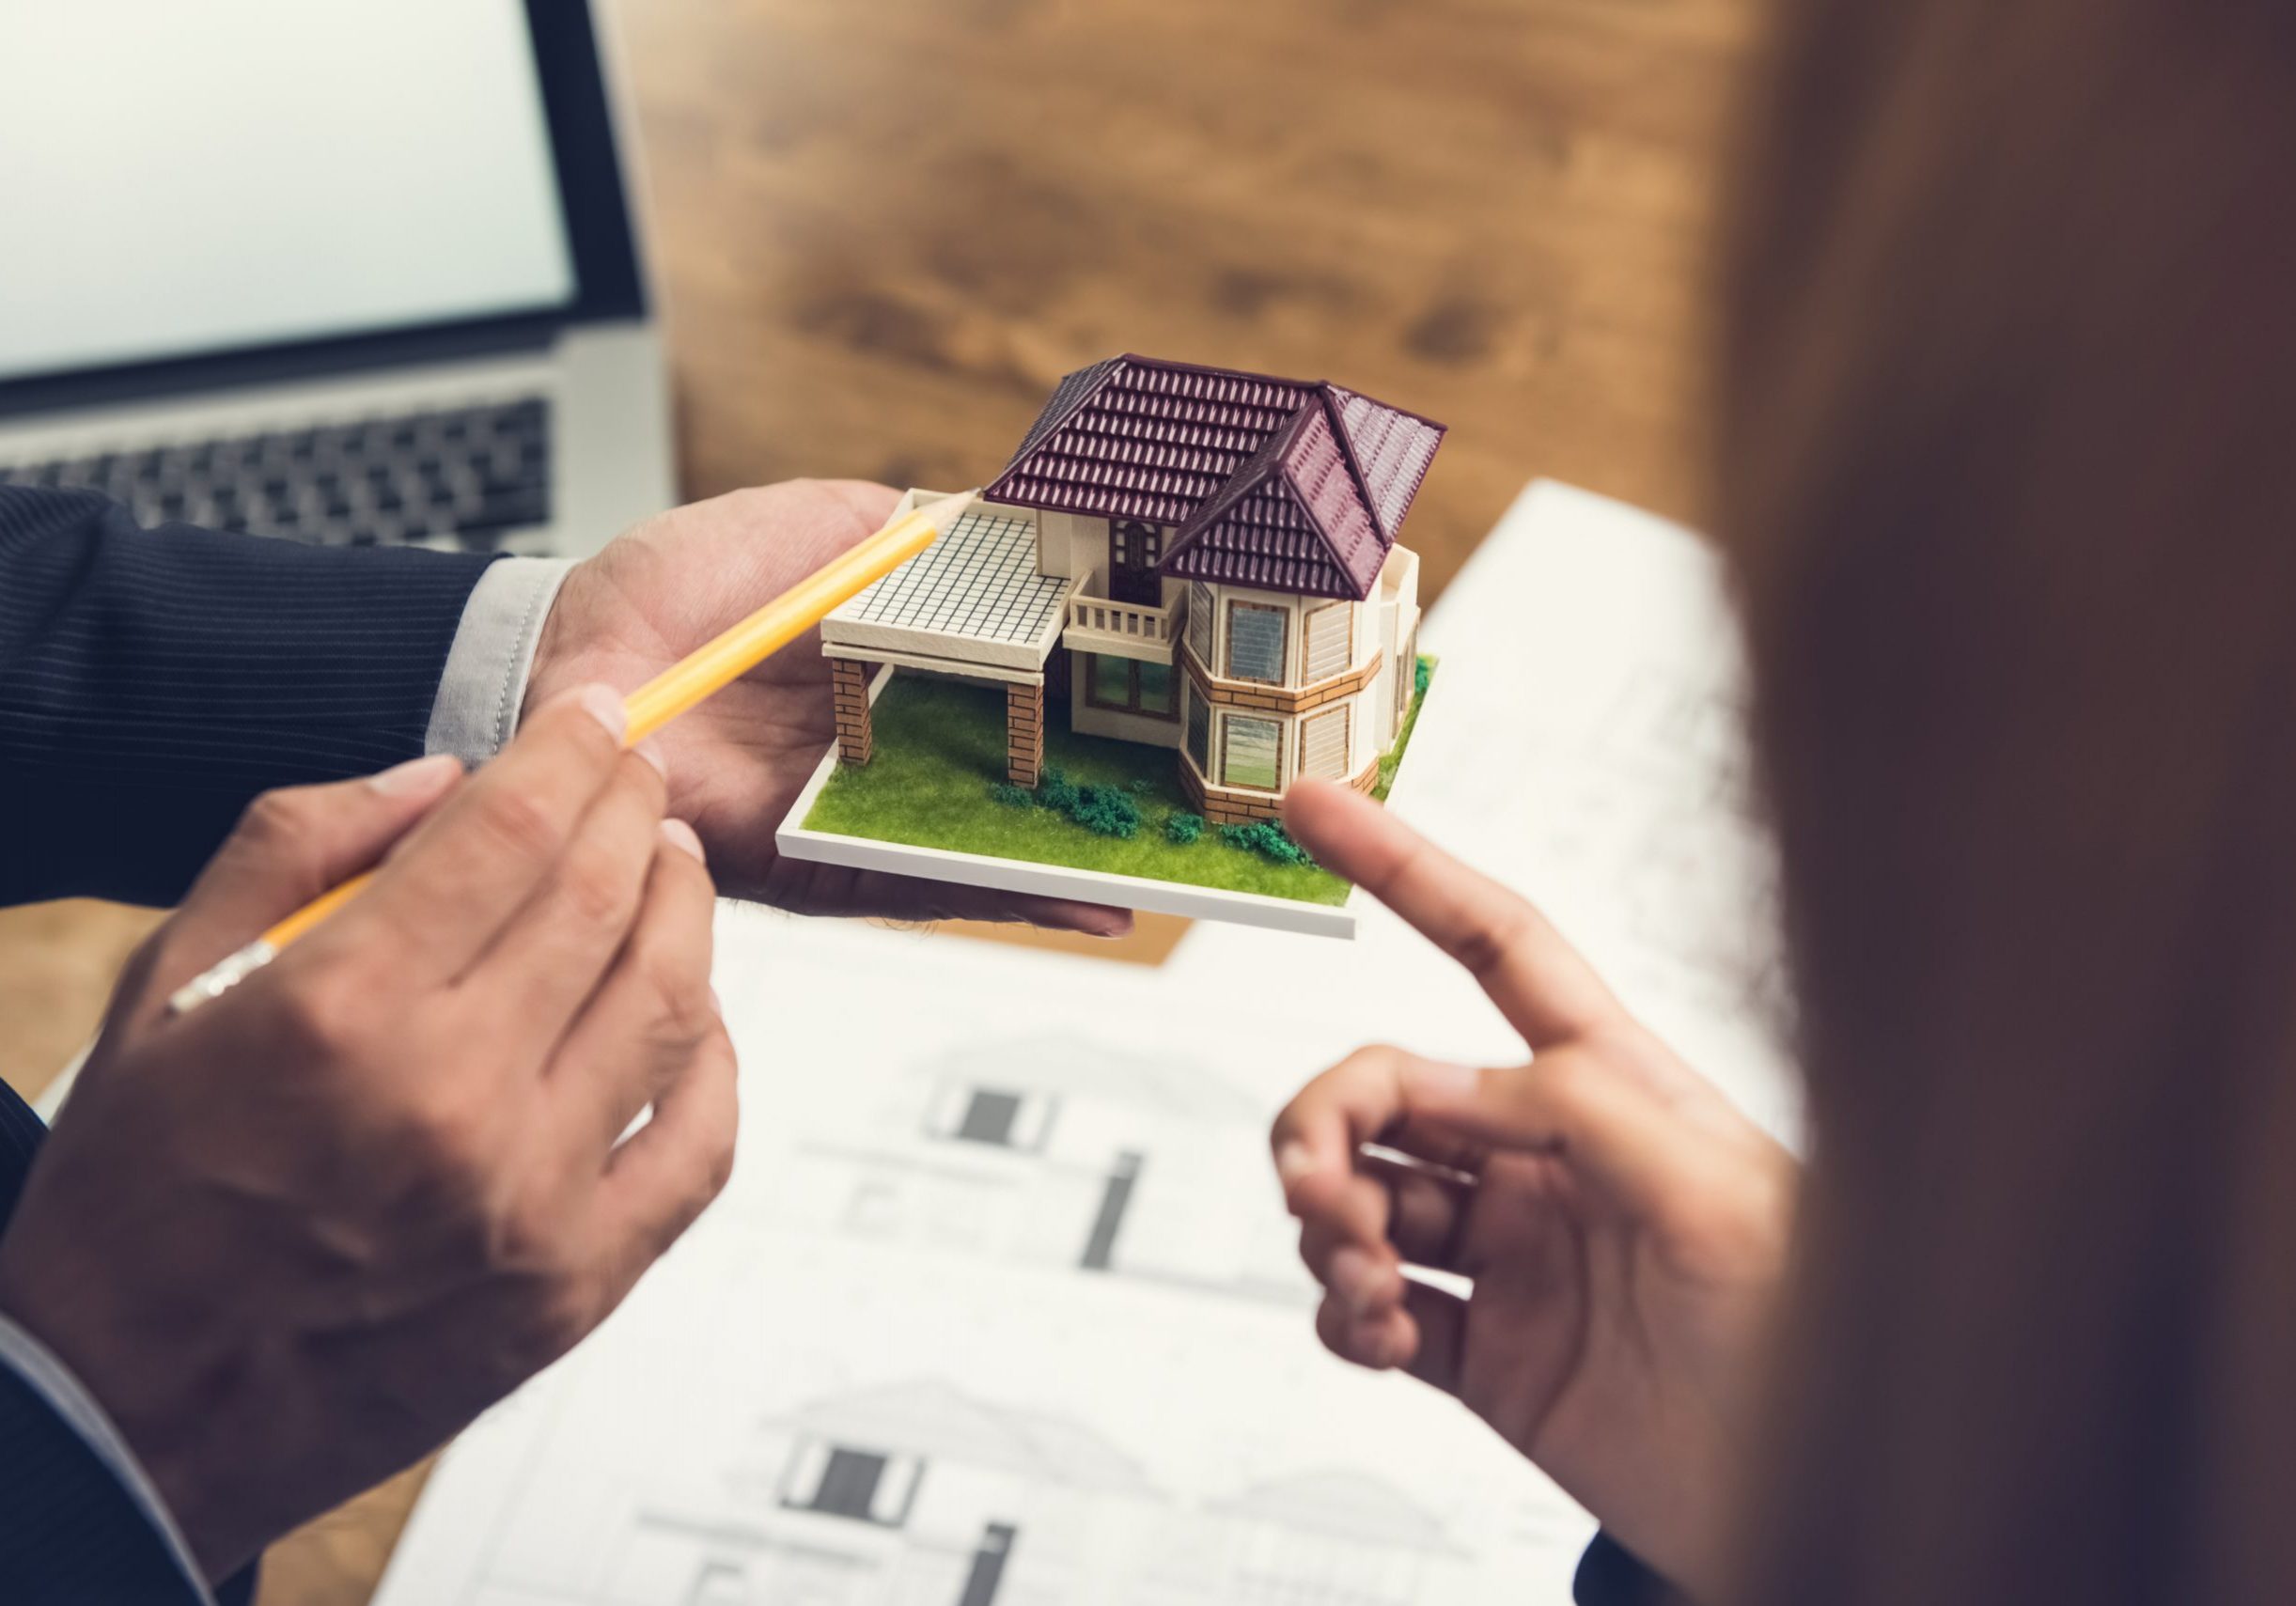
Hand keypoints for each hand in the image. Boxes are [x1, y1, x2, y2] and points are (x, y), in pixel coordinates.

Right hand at [0, 687, 735, 1580]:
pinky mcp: (573, 1286)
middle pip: (602, 901)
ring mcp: (526, 1201)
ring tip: (672, 868)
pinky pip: (697, 1147)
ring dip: (687, 912)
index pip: (509, 833)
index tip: (597, 718)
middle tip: (641, 776)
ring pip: (669, 1005)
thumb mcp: (165, 987)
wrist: (130, 1409)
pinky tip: (695, 1014)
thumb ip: (296, 849)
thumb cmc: (140, 1194)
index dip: (570, 752)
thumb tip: (444, 778)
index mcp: (341, 1013)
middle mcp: (449, 1102)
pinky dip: (713, 1062)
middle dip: (634, 810)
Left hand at [528, 479, 1130, 934]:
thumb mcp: (802, 527)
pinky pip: (922, 887)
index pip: (1013, 686)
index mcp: (892, 668)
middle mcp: (887, 749)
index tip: (1172, 691)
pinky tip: (1085, 900)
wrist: (569, 666)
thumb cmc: (666, 596)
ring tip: (1176, 862)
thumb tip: (994, 506)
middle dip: (1108, 792)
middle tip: (1206, 800)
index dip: (1089, 693)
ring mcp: (860, 813)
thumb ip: (894, 530)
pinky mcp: (822, 868)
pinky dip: (1004, 896)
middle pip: (1018, 776)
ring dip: (1081, 854)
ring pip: (992, 842)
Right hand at [1270, 781, 1794, 1598]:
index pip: (1496, 947)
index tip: (1314, 806)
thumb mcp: (1725, 1203)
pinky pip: (1369, 1310)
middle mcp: (1550, 1157)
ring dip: (1329, 1226)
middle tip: (1316, 1187)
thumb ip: (1594, 1115)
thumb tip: (1464, 1082)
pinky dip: (1344, 1318)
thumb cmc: (1816, 1348)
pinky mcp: (1485, 1353)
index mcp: (1616, 1090)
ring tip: (1366, 1286)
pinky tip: (1382, 1338)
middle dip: (1328, 1118)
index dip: (1404, 869)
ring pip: (1363, 1195)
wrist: (1807, 1512)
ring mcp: (1513, 1254)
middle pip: (1391, 1088)